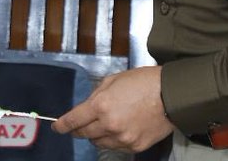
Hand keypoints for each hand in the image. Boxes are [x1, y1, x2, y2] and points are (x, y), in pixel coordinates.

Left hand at [53, 66, 171, 152]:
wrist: (171, 94)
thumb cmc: (143, 82)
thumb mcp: (113, 80)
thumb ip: (96, 95)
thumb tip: (87, 107)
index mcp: (101, 105)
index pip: (74, 120)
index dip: (62, 125)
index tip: (57, 127)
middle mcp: (109, 124)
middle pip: (84, 134)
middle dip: (78, 130)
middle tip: (77, 127)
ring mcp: (122, 137)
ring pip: (99, 143)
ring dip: (96, 135)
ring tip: (104, 124)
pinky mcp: (134, 146)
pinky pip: (116, 146)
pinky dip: (113, 140)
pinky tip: (119, 129)